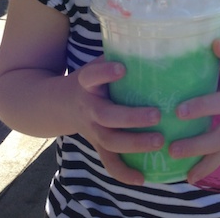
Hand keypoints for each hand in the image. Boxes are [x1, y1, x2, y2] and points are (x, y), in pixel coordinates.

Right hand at [71, 57, 162, 184]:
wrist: (59, 103)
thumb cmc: (92, 77)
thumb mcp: (98, 62)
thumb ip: (121, 53)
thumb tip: (157, 41)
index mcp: (87, 82)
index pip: (92, 76)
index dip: (105, 72)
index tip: (122, 68)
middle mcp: (88, 106)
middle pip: (107, 116)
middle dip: (132, 118)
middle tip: (157, 114)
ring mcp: (92, 128)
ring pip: (110, 141)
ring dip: (135, 143)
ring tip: (160, 141)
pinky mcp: (96, 144)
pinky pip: (108, 162)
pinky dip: (124, 172)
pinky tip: (143, 178)